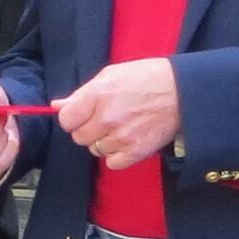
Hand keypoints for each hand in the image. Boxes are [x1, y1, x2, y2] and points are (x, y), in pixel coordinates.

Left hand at [54, 57, 182, 171]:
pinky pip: (113, 163)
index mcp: (98, 95)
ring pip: (95, 150)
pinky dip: (117, 155)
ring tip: (119, 127)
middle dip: (87, 129)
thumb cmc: (146, 78)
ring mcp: (122, 137)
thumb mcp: (110, 75)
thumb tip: (57, 106)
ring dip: (103, 141)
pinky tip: (126, 140)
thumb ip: (82, 93)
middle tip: (103, 119)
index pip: (66, 120)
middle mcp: (107, 118)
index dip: (72, 118)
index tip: (81, 115)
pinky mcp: (137, 152)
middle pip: (79, 137)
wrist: (182, 91)